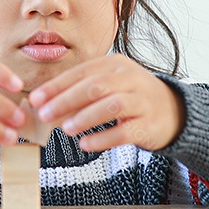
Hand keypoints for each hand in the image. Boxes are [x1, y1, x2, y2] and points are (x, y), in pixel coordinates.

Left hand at [27, 54, 183, 151]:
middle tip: (45, 115)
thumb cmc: (131, 97)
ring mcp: (141, 101)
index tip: (35, 99)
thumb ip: (80, 91)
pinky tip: (86, 144)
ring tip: (66, 129)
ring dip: (85, 117)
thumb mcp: (108, 84)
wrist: (173, 111)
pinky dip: (103, 139)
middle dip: (66, 101)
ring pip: (112, 105)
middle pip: (94, 87)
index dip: (56, 86)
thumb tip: (45, 104)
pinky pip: (124, 132)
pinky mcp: (148, 125)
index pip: (81, 73)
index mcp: (114, 64)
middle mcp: (129, 79)